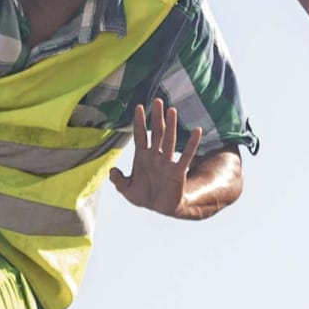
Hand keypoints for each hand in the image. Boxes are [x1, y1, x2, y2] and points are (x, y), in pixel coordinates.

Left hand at [110, 98, 202, 216]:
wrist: (161, 208)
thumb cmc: (145, 196)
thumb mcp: (127, 190)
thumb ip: (118, 181)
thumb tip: (111, 171)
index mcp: (142, 157)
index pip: (140, 135)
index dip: (139, 122)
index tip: (139, 107)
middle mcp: (155, 156)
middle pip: (156, 132)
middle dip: (156, 117)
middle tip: (158, 100)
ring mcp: (167, 162)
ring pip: (169, 140)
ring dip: (171, 125)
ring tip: (172, 110)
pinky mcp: (178, 171)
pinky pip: (186, 156)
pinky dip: (191, 144)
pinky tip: (197, 131)